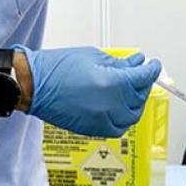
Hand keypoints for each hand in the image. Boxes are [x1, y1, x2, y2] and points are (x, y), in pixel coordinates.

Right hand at [16, 45, 161, 137]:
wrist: (33, 85)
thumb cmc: (56, 68)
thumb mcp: (93, 57)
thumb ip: (119, 63)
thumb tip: (136, 63)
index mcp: (112, 84)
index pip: (143, 78)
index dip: (151, 70)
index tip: (153, 65)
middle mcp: (110, 105)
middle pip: (139, 97)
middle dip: (143, 84)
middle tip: (140, 75)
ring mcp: (102, 119)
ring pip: (131, 116)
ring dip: (136, 103)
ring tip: (131, 91)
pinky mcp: (92, 129)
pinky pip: (117, 128)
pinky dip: (123, 118)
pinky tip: (120, 107)